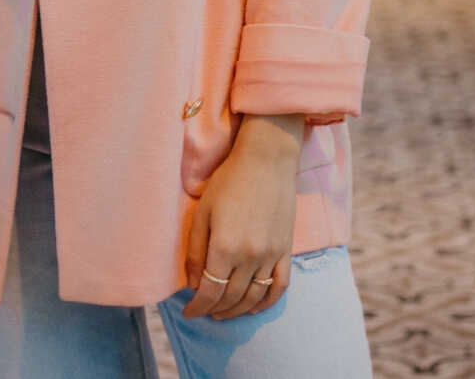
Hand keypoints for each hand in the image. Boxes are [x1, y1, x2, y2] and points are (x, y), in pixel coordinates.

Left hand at [182, 120, 299, 320]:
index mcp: (224, 247)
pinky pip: (279, 287)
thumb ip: (196, 251)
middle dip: (214, 310)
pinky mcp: (286, 250)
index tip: (188, 313)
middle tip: (204, 311)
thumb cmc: (229, 181)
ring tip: (223, 312)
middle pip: (231, 298)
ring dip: (237, 310)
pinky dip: (267, 303)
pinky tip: (254, 306)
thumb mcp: (203, 212)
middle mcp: (249, 257)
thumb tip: (194, 284)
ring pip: (254, 298)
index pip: (209, 292)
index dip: (197, 307)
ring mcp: (270, 256)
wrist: (267, 160)